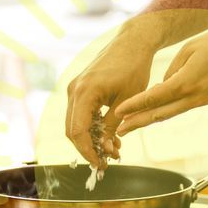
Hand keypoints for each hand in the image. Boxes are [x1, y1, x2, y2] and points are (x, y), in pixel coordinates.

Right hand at [65, 20, 161, 164]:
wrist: (133, 42)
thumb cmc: (134, 67)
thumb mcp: (127, 100)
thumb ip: (113, 125)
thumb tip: (105, 149)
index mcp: (84, 92)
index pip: (77, 131)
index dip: (87, 152)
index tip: (101, 165)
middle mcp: (74, 90)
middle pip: (73, 130)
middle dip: (89, 148)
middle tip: (108, 161)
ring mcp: (75, 88)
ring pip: (76, 123)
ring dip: (92, 138)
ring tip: (114, 149)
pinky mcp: (81, 87)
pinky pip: (81, 113)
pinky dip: (92, 126)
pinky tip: (109, 135)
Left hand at [115, 25, 207, 135]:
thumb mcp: (192, 48)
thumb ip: (173, 67)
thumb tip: (163, 84)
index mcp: (187, 82)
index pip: (155, 97)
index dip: (135, 105)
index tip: (119, 112)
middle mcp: (194, 97)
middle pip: (160, 114)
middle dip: (138, 122)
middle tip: (119, 131)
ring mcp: (202, 101)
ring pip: (171, 113)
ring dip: (150, 120)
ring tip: (132, 125)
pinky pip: (182, 108)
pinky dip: (166, 111)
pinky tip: (156, 111)